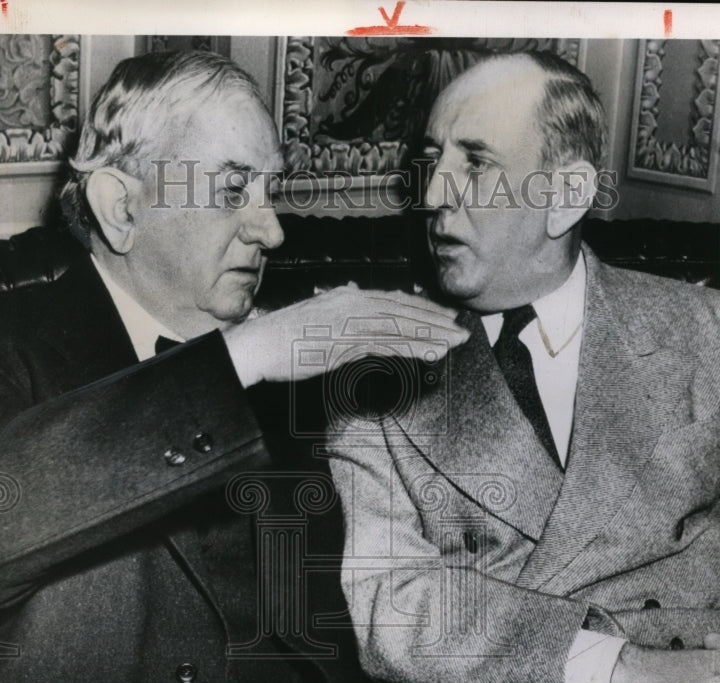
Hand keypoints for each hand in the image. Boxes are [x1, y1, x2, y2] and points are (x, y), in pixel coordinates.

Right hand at [223, 283, 468, 386]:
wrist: (258, 345)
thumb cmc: (282, 337)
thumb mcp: (316, 316)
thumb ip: (338, 307)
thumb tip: (352, 292)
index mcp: (347, 297)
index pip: (393, 300)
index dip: (422, 309)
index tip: (443, 317)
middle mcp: (352, 303)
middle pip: (403, 310)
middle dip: (435, 320)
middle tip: (460, 330)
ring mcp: (349, 321)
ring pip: (400, 326)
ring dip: (431, 334)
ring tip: (455, 342)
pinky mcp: (345, 341)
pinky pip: (387, 344)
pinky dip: (413, 347)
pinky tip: (431, 353)